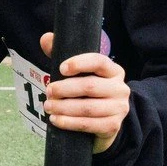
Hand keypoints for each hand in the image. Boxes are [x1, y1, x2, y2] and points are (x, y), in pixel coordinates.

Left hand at [38, 31, 130, 151]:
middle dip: (65, 89)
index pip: (99, 62)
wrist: (104, 121)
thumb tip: (46, 38)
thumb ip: (62, 54)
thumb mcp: (78, 73)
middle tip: (48, 91)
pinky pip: (88, 124)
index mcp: (114, 71)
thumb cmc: (89, 92)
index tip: (61, 68)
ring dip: (64, 108)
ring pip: (88, 108)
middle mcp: (120, 88)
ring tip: (48, 106)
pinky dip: (69, 123)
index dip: (79, 63)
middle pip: (90, 86)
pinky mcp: (113, 126)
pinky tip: (56, 120)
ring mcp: (119, 108)